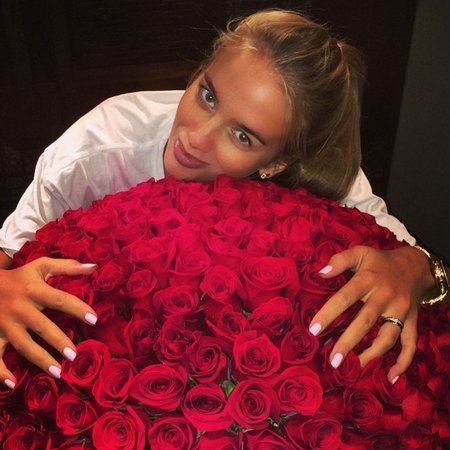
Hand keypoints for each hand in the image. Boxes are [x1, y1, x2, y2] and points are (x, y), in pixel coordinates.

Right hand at [0, 256, 97, 387]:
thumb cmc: (19, 277)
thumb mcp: (41, 266)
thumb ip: (68, 267)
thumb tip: (95, 267)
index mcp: (34, 290)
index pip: (60, 299)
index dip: (78, 309)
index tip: (94, 319)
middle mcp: (20, 308)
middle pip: (41, 326)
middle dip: (58, 341)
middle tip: (74, 355)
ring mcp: (5, 324)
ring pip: (22, 344)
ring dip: (40, 359)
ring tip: (58, 372)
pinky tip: (11, 384)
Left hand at [308, 245, 433, 382]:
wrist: (416, 266)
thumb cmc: (379, 261)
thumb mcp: (360, 252)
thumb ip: (339, 260)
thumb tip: (320, 272)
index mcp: (368, 279)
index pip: (345, 297)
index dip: (328, 313)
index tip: (313, 330)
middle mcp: (385, 296)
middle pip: (365, 321)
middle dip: (348, 342)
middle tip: (332, 360)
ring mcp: (401, 311)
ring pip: (388, 336)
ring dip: (372, 355)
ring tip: (354, 368)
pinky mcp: (413, 321)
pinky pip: (410, 344)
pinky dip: (403, 362)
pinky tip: (390, 377)